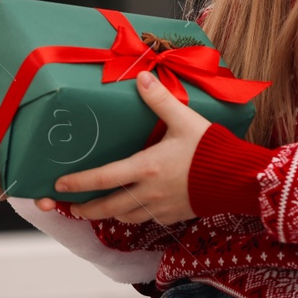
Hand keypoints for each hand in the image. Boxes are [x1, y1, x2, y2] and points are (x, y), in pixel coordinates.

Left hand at [53, 71, 207, 226]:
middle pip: (107, 208)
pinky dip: (138, 215)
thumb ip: (161, 100)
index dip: (78, 183)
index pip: (102, 178)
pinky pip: (148, 219)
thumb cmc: (212, 149)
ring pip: (125, 217)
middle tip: (74, 207)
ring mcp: (161, 208)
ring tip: (105, 207)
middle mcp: (148, 192)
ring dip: (111, 213)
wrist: (239, 178)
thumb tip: (141, 78)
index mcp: (146, 168)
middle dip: (86, 209)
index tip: (59, 185)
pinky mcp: (175, 216)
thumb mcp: (185, 120)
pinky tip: (141, 206)